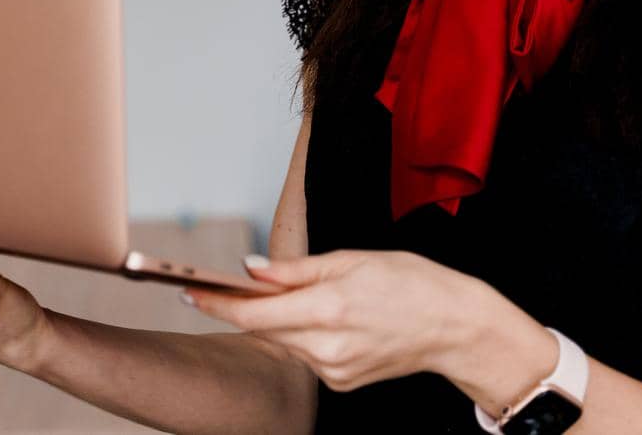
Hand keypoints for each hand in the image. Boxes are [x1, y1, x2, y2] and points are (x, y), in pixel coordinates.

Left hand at [179, 249, 485, 391]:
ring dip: (276, 320)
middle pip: (263, 328)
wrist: (454, 327)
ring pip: (282, 342)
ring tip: (302, 296)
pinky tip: (327, 319)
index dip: (216, 302)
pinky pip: (305, 356)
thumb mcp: (351, 259)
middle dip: (242, 307)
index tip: (187, 291)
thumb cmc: (410, 282)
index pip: (254, 311)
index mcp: (328, 308)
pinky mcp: (340, 383)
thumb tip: (250, 269)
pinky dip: (302, 336)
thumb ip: (294, 269)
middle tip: (221, 285)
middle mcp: (327, 346)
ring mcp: (333, 371)